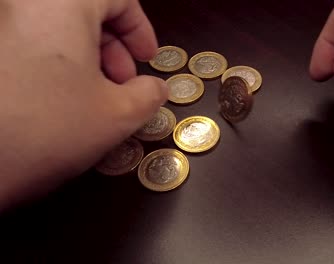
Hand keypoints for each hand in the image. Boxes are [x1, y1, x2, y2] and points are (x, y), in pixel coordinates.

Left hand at [0, 0, 167, 209]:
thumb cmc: (49, 128)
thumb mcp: (118, 115)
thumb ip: (150, 94)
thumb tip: (155, 87)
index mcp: (62, 2)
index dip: (141, 29)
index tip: (147, 60)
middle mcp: (25, 5)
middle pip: (85, 11)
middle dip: (113, 48)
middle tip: (121, 86)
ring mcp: (2, 27)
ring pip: (57, 28)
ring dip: (85, 57)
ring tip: (91, 99)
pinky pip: (30, 44)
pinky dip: (54, 65)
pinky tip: (58, 102)